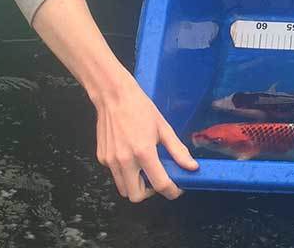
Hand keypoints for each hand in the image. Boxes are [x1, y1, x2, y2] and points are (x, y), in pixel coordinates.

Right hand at [94, 71, 198, 201]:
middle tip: (157, 180)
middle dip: (150, 193)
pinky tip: (131, 157)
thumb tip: (192, 167)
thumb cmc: (140, 108)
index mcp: (143, 152)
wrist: (113, 95)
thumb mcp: (163, 128)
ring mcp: (111, 161)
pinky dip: (124, 173)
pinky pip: (115, 175)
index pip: (160, 184)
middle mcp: (125, 160)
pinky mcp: (102, 158)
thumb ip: (178, 150)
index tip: (176, 190)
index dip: (172, 192)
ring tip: (144, 170)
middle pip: (136, 196)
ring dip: (136, 186)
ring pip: (123, 189)